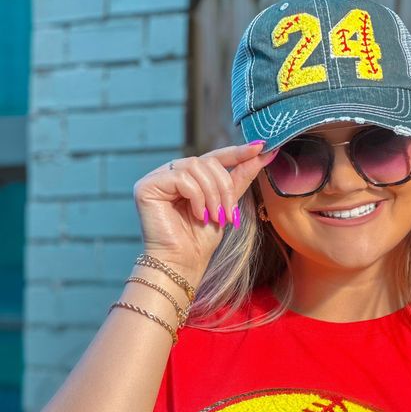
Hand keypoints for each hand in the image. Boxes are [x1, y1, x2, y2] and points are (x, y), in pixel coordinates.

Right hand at [132, 141, 278, 276]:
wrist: (183, 263)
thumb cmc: (201, 240)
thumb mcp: (227, 204)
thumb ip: (240, 177)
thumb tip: (262, 152)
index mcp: (188, 176)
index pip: (214, 157)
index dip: (237, 152)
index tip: (260, 148)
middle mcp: (170, 173)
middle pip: (207, 162)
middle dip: (225, 187)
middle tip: (230, 213)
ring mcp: (157, 178)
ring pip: (195, 167)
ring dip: (213, 194)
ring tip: (215, 217)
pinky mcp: (146, 186)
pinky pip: (181, 178)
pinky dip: (196, 197)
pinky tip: (198, 215)